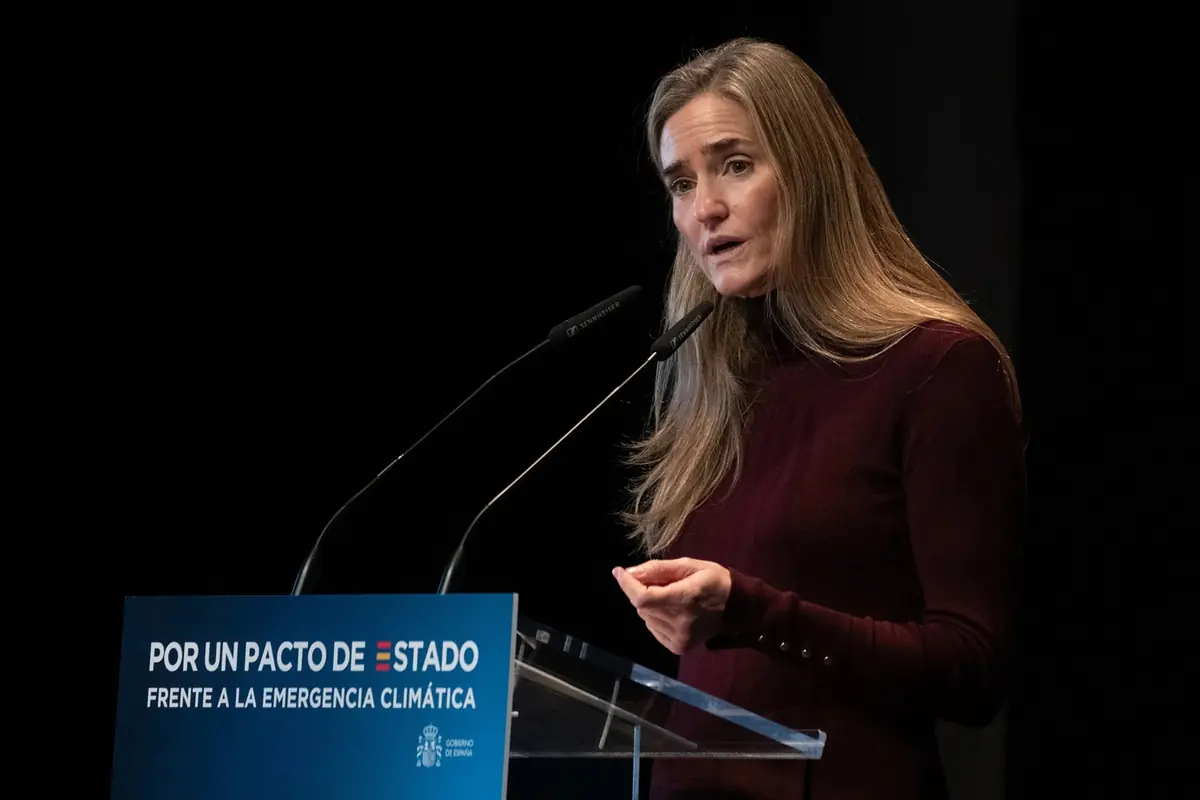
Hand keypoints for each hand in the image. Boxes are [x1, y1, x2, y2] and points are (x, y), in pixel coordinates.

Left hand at [612, 557, 732, 654]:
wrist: (737, 609)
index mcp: (686, 599)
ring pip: (645, 617)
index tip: (619, 571)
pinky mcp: (678, 647)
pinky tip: (673, 611)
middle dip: (642, 590)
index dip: (627, 585)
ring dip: (650, 604)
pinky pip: (653, 628)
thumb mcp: (690, 565)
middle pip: (642, 606)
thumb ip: (658, 569)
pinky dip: (656, 617)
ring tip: (671, 596)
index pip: (643, 597)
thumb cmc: (714, 581)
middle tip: (660, 581)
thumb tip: (629, 572)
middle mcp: (681, 622)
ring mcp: (679, 638)